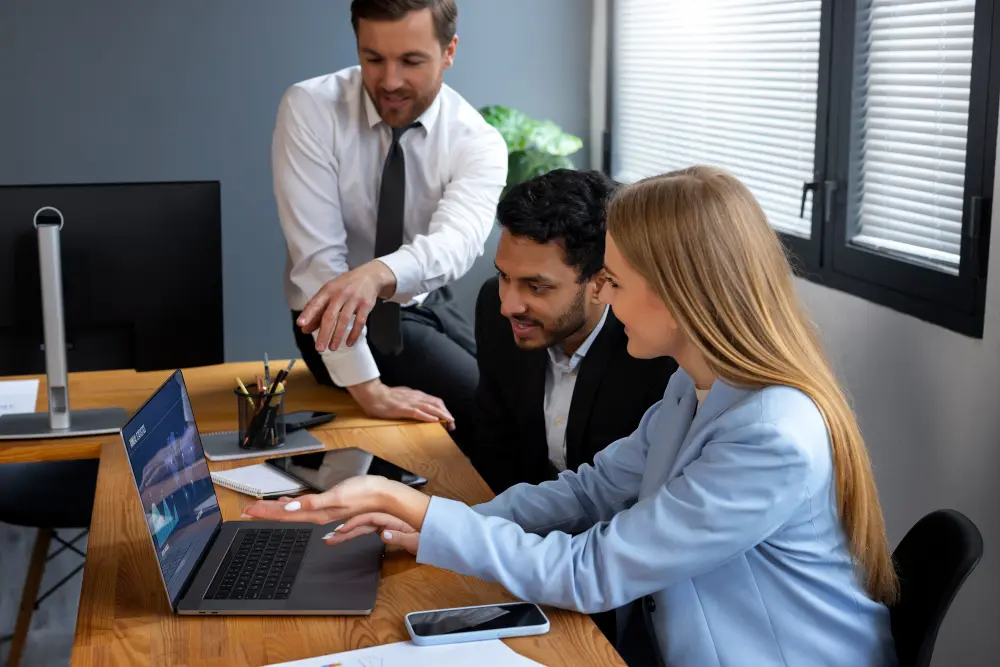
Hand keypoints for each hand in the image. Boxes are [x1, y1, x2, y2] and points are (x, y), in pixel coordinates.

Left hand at [242, 474, 431, 531]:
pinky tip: (293, 506)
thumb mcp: (336, 496)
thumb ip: (312, 502)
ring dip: (280, 509)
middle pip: (287, 513)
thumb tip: (290, 507)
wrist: (386, 496)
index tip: (249, 510)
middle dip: (268, 511)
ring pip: (296, 511)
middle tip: (249, 510)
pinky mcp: (333, 505)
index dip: (266, 512)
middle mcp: (319, 514)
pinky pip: (309, 508)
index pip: (285, 513)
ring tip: (265, 507)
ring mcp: (326, 511)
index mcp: (317, 512)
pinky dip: (297, 507)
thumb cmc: (365, 494)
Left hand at [297, 261, 395, 351]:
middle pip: (330, 315)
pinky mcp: (366, 305)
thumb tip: (305, 329)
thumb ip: (317, 311)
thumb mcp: (330, 294)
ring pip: (344, 320)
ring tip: (332, 348)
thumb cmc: (344, 287)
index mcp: (328, 290)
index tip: (300, 324)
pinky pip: (360, 322)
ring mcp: (354, 299)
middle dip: (324, 333)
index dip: (308, 314)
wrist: (369, 276)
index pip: (315, 303)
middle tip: (319, 348)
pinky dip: (354, 334)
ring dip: (337, 336)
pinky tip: (349, 343)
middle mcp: (340, 294)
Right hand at [325, 512, 419, 554]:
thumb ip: (400, 537)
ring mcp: (383, 523)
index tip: (342, 529)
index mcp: (394, 518)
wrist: (432, 536)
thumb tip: (384, 535)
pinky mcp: (382, 527)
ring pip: (361, 526)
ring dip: (346, 532)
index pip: (370, 518)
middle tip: (329, 535)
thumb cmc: (425, 538)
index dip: (356, 523)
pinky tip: (342, 535)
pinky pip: (365, 529)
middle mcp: (386, 518)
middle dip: (345, 529)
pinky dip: (354, 532)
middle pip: (362, 521)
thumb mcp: (416, 540)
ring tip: (331, 537)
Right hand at [349, 379, 454, 429]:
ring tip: (449, 422)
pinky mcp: (403, 408)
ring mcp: (409, 402)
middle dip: (446, 414)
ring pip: (430, 408)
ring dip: (441, 416)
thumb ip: (410, 401)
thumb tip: (418, 407)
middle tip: (452, 424)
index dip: (443, 409)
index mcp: (415, 395)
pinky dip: (427, 417)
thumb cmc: (384, 397)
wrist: (372, 393)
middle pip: (436, 404)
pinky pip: (418, 413)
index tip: (449, 418)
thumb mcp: (401, 396)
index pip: (434, 401)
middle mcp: (415, 397)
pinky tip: (434, 421)